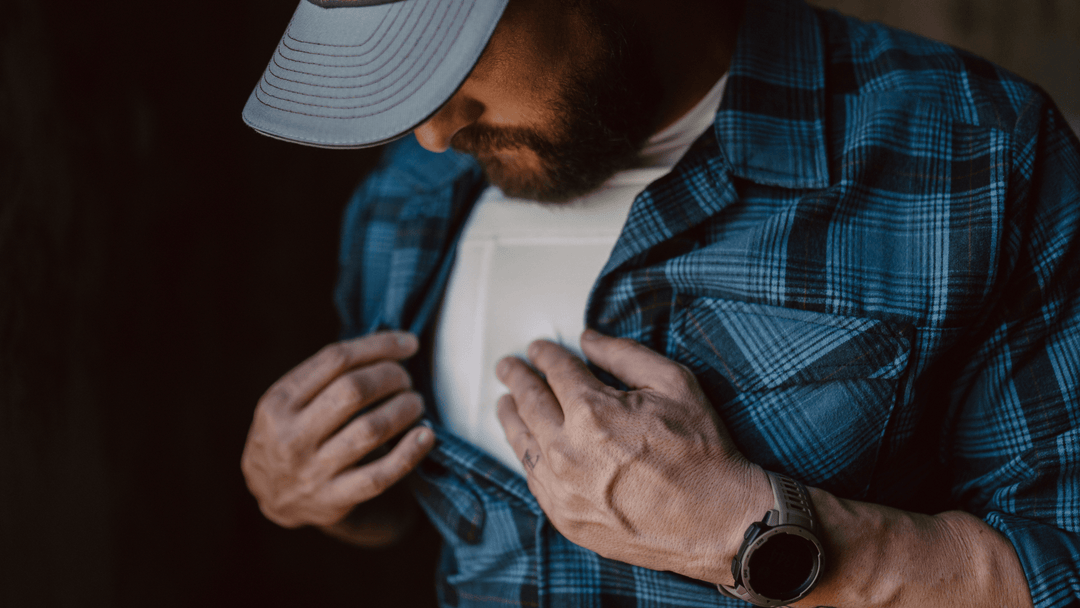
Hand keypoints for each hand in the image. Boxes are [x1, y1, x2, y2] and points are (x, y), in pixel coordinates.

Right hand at [241, 332, 433, 530]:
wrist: (273, 497)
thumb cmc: (294, 433)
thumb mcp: (289, 402)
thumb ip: (326, 375)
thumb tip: (392, 344)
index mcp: (278, 402)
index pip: (335, 360)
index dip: (379, 346)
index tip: (409, 343)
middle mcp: (291, 436)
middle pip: (354, 390)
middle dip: (392, 376)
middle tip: (406, 379)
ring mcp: (312, 471)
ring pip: (371, 429)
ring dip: (404, 409)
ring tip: (415, 403)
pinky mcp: (334, 500)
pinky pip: (379, 476)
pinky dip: (409, 453)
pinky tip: (426, 435)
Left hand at [495, 329, 770, 584]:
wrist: (717, 522)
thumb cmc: (701, 452)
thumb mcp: (674, 384)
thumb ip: (624, 355)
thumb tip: (588, 338)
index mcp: (592, 412)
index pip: (556, 372)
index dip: (546, 355)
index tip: (539, 348)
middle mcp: (567, 450)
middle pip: (529, 403)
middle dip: (517, 379)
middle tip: (508, 367)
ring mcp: (562, 488)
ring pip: (522, 442)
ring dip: (511, 416)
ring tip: (504, 402)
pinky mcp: (565, 517)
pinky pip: (533, 478)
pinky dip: (525, 455)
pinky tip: (526, 445)